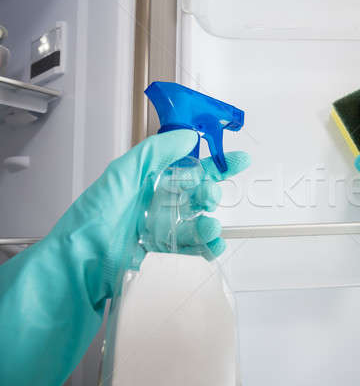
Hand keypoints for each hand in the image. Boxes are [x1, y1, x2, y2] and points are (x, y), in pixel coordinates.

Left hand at [0, 130, 249, 384]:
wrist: (79, 264)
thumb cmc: (95, 218)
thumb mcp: (122, 174)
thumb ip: (155, 152)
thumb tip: (190, 136)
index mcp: (149, 183)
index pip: (189, 170)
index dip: (215, 165)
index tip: (239, 160)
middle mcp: (157, 206)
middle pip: (196, 198)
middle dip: (210, 195)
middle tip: (209, 196)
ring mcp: (161, 233)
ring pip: (196, 225)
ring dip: (209, 224)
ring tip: (209, 227)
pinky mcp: (163, 257)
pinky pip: (192, 251)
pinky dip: (207, 248)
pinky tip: (212, 246)